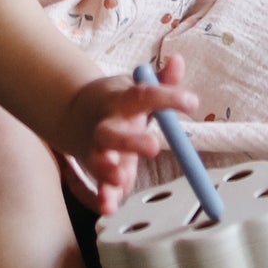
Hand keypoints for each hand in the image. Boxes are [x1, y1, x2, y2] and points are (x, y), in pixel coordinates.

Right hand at [56, 54, 197, 217]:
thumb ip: (160, 80)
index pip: (143, 96)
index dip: (167, 97)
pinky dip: (103, 197)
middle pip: (115, 133)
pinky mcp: (97, 171)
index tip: (192, 102)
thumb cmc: (117, 102)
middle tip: (153, 146)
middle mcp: (106, 126)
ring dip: (108, 169)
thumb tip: (178, 60)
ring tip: (120, 177)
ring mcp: (98, 150)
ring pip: (99, 160)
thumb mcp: (135, 87)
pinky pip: (98, 186)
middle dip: (131, 140)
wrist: (74, 113)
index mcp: (120, 102)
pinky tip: (110, 206)